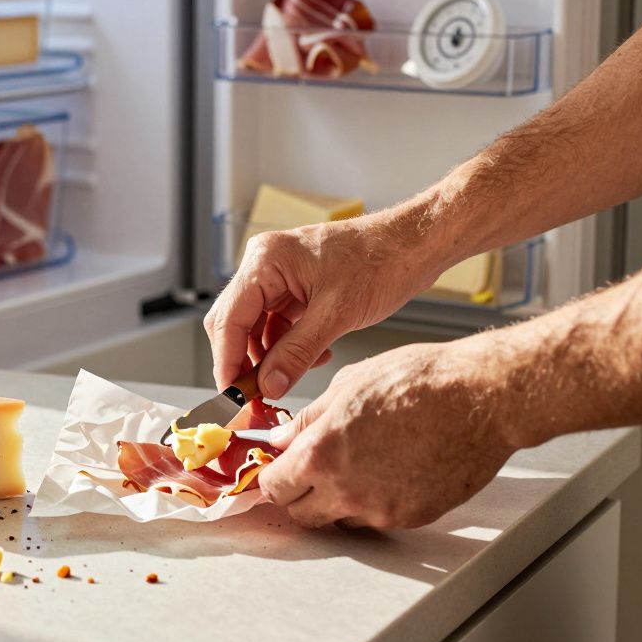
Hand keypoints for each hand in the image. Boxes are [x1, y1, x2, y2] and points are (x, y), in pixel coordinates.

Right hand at [204, 214, 445, 398]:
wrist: (414, 245)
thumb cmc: (382, 261)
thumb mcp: (336, 314)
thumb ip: (297, 353)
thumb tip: (269, 386)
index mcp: (266, 261)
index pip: (228, 318)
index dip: (227, 361)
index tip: (233, 395)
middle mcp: (265, 265)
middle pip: (235, 323)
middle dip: (245, 361)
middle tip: (256, 396)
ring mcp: (280, 276)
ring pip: (256, 327)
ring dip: (270, 357)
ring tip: (290, 378)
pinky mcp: (296, 287)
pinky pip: (279, 324)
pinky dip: (288, 346)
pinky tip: (313, 358)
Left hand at [257, 340, 518, 528]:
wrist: (480, 398)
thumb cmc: (420, 380)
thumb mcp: (349, 385)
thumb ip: (309, 419)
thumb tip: (283, 438)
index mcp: (322, 454)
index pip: (274, 487)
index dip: (275, 476)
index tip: (280, 468)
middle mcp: (347, 491)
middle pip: (302, 515)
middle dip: (301, 495)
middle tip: (315, 470)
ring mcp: (381, 510)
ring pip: (342, 519)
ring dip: (340, 500)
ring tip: (364, 462)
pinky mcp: (412, 518)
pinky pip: (380, 518)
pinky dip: (378, 501)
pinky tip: (394, 468)